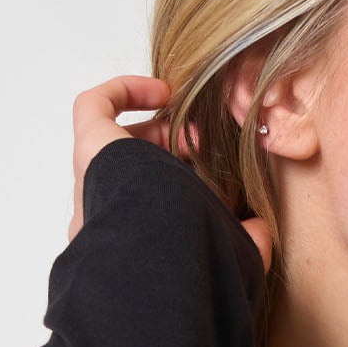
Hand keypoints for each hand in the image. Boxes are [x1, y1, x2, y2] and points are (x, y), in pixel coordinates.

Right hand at [67, 74, 274, 273]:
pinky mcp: (88, 145)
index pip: (151, 201)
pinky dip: (126, 90)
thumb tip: (259, 232)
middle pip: (135, 168)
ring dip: (158, 128)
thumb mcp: (223, 247)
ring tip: (190, 128)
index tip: (207, 167)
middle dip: (172, 150)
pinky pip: (94, 106)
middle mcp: (108, 211)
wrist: (153, 254)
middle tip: (203, 146)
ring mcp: (95, 177)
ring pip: (120, 141)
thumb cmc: (184, 255)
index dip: (181, 176)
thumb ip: (240, 240)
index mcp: (133, 238)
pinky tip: (162, 93)